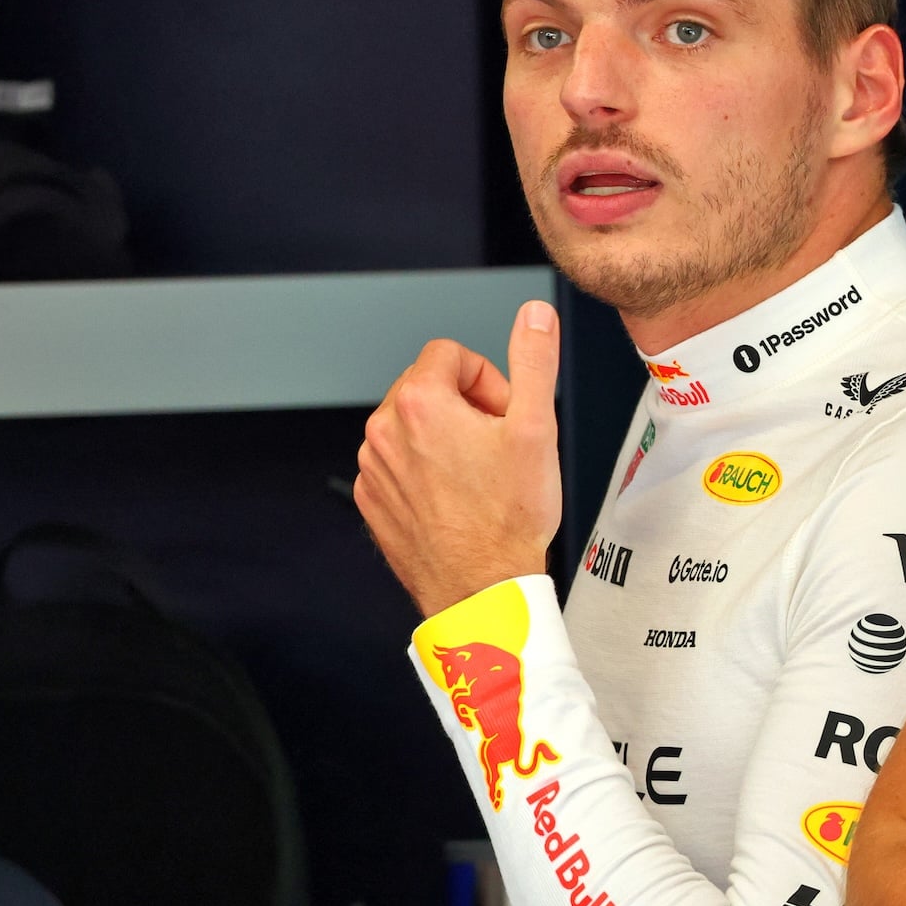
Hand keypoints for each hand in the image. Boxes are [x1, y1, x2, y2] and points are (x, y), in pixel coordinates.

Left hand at [353, 299, 563, 616]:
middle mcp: (383, 430)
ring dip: (443, 437)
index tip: (502, 414)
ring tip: (477, 475)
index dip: (486, 379)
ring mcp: (372, 466)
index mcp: (419, 402)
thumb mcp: (536, 428)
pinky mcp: (370, 497)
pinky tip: (454, 498)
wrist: (481, 589)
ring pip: (411, 425)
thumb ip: (533, 360)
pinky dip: (422, 470)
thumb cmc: (508, 518)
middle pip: (428, 386)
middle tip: (495, 445)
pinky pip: (396, 463)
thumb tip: (533, 315)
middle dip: (464, 405)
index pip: (450, 353)